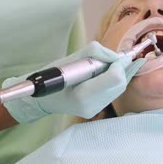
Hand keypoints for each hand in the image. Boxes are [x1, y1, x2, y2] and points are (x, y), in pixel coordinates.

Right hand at [3, 41, 145, 122]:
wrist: (40, 97)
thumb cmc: (52, 76)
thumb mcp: (70, 59)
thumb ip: (95, 53)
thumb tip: (115, 56)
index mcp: (82, 95)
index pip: (115, 78)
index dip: (119, 65)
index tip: (116, 56)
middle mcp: (91, 106)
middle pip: (121, 84)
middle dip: (122, 68)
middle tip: (119, 57)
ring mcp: (95, 110)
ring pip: (120, 88)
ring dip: (120, 73)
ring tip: (115, 63)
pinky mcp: (97, 110)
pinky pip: (114, 92)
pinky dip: (116, 80)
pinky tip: (115, 70)